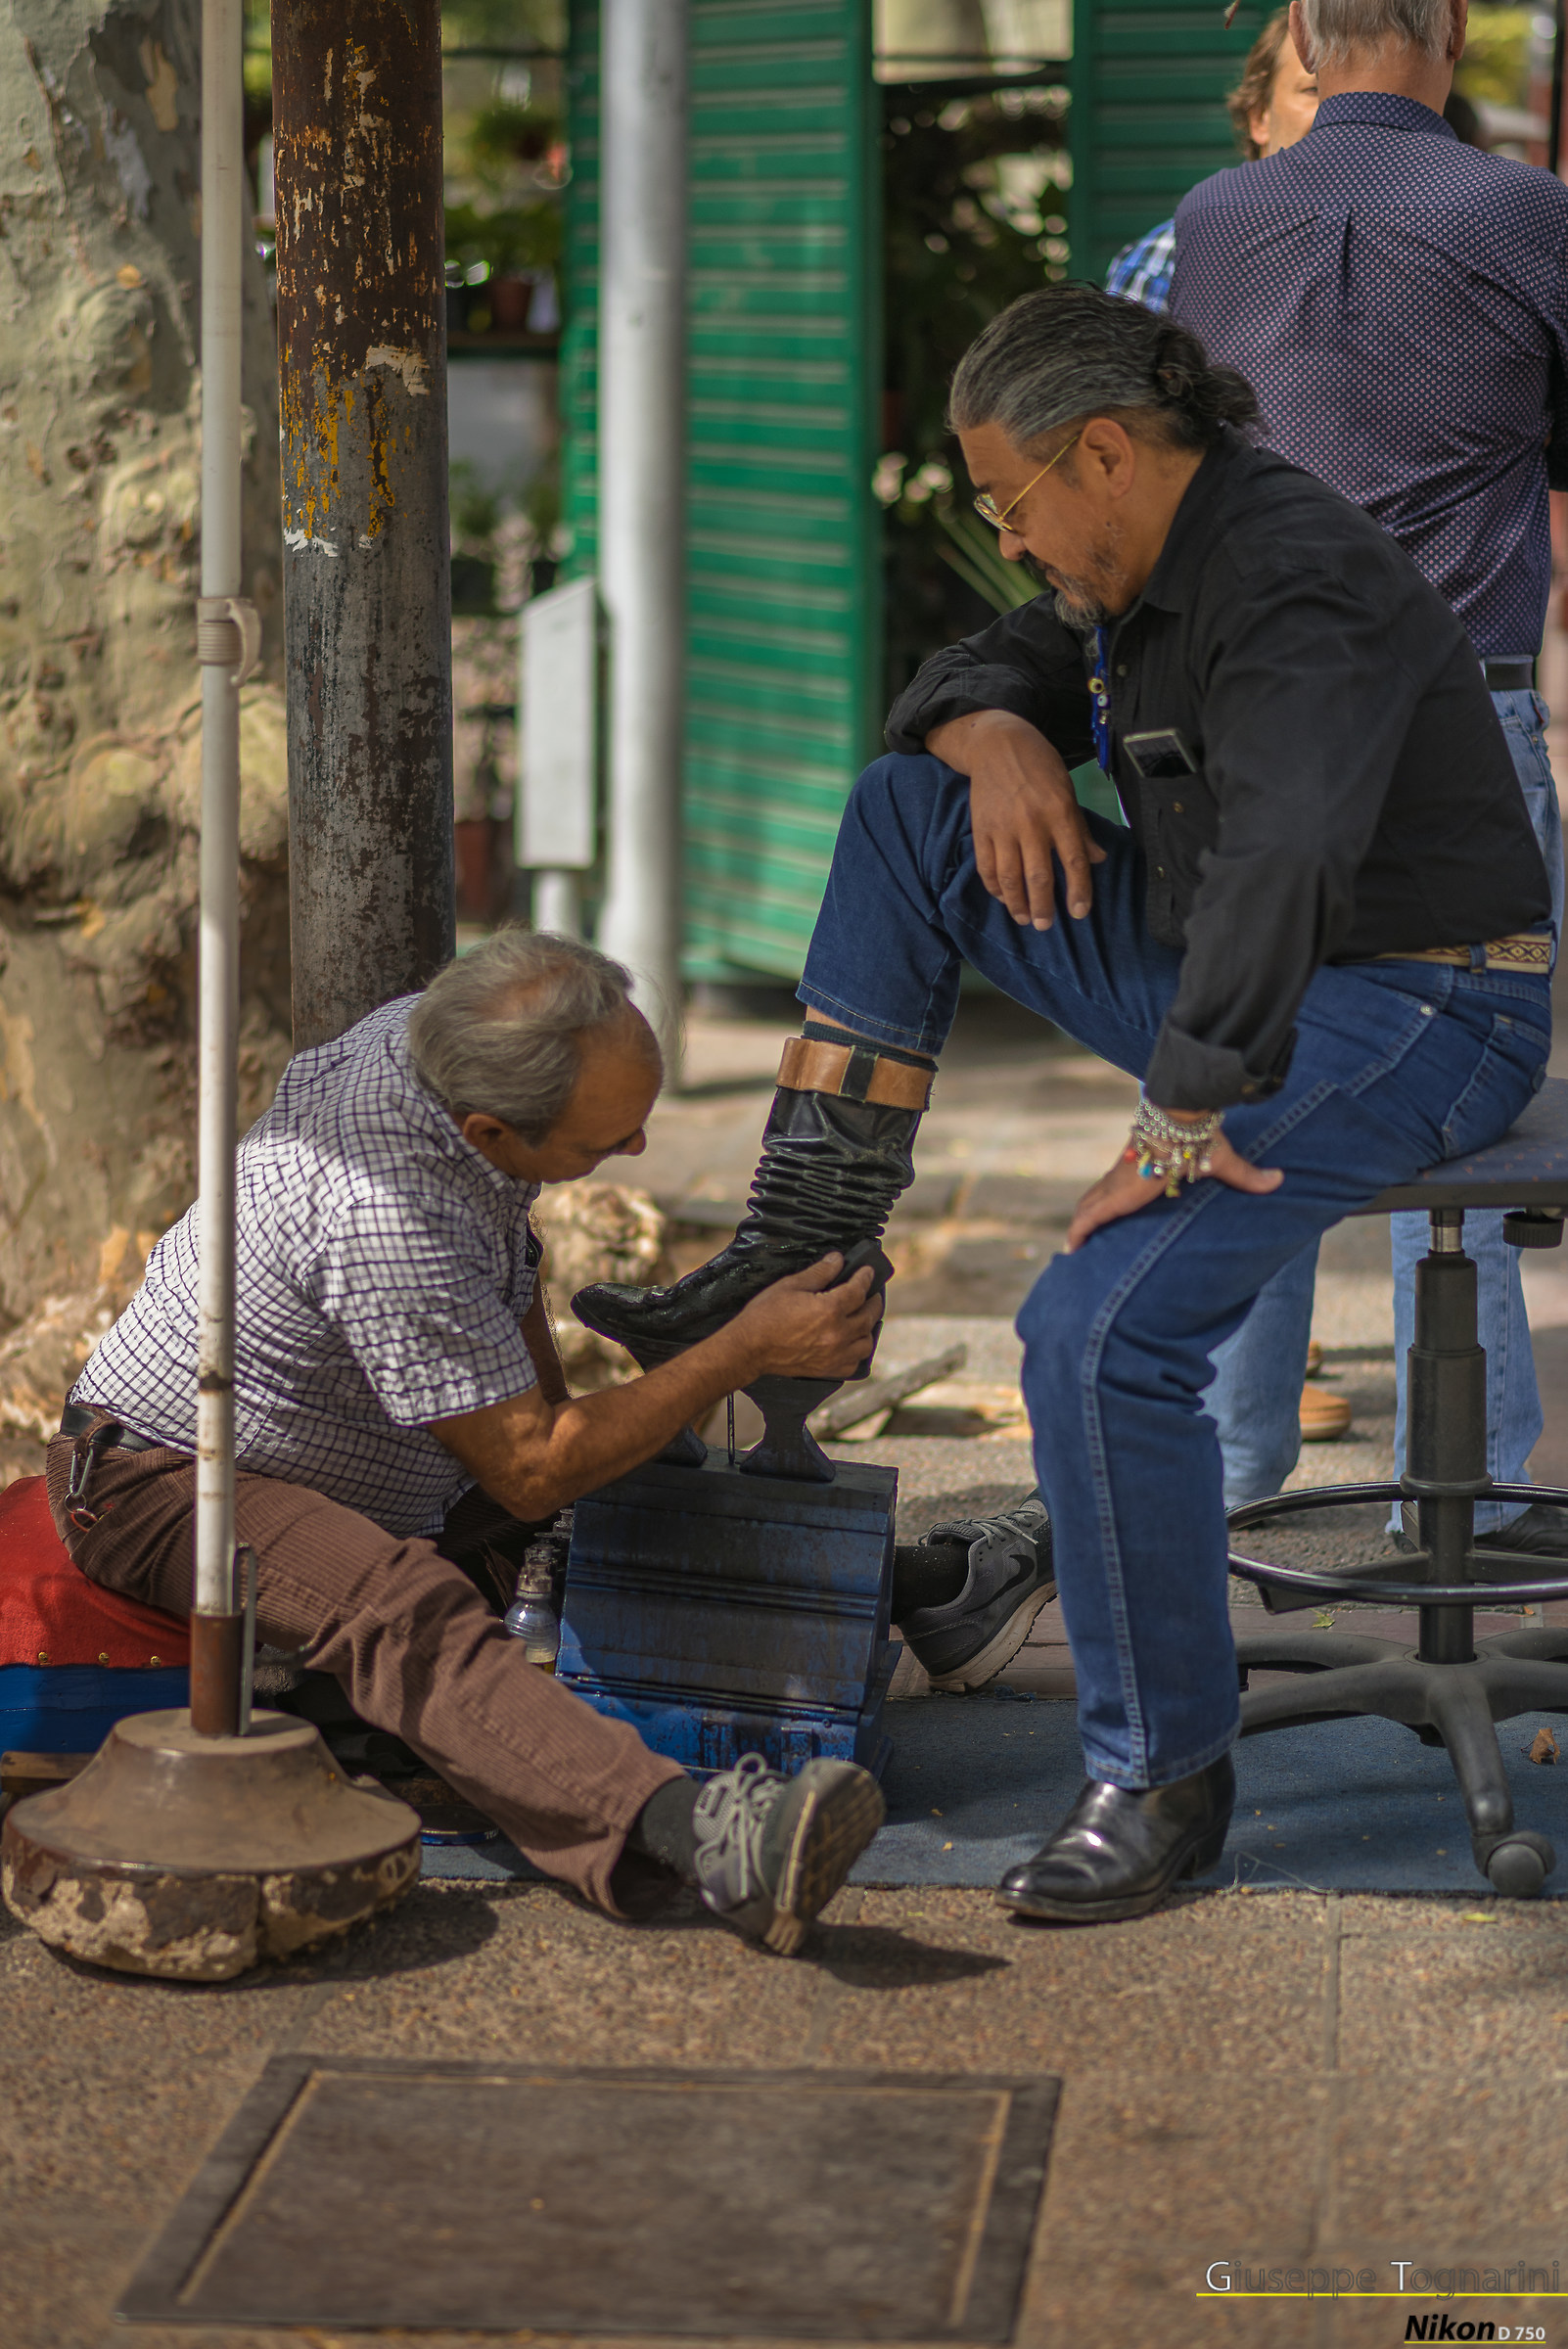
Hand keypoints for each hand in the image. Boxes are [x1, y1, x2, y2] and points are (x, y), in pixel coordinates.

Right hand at [730, 1253, 882, 1380]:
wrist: (749, 1348)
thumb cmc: (765, 1315)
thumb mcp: (791, 1285)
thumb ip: (819, 1272)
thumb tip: (837, 1260)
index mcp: (830, 1309)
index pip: (858, 1290)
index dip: (865, 1277)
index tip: (867, 1271)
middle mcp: (838, 1333)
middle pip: (868, 1315)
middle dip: (873, 1301)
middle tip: (871, 1293)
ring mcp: (835, 1354)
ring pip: (866, 1342)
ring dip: (868, 1327)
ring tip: (863, 1317)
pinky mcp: (827, 1369)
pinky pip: (854, 1363)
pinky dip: (857, 1352)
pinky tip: (852, 1343)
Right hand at [928, 709, 1106, 927]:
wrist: (998, 744)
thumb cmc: (1040, 767)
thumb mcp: (1067, 792)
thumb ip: (1080, 829)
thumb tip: (1097, 859)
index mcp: (1060, 813)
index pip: (1073, 861)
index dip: (1078, 891)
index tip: (1079, 912)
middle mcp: (1032, 823)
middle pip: (1038, 876)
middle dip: (1043, 906)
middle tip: (1045, 925)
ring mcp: (1003, 828)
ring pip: (1010, 877)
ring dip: (1017, 903)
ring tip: (1024, 918)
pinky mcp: (981, 829)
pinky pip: (986, 866)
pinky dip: (994, 886)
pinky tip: (1002, 897)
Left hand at [1064, 1126, 1282, 1252]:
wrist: (1179, 1122)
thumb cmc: (1198, 1136)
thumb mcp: (1221, 1162)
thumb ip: (1246, 1175)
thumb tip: (1278, 1179)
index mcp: (1145, 1167)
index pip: (1122, 1184)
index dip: (1113, 1198)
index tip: (1106, 1212)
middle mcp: (1125, 1176)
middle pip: (1098, 1197)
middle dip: (1089, 1215)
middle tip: (1082, 1237)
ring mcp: (1115, 1186)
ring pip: (1088, 1207)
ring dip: (1080, 1226)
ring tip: (1071, 1249)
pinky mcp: (1113, 1197)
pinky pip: (1088, 1218)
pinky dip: (1077, 1232)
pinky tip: (1068, 1249)